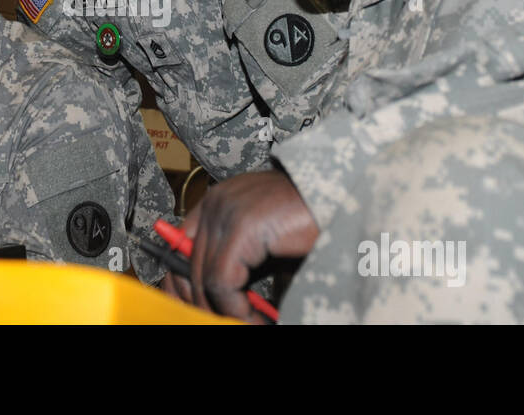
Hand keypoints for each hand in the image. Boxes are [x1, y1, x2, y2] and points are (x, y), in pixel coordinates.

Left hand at [165, 169, 318, 322]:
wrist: (344, 199)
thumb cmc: (310, 223)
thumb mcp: (263, 246)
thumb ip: (236, 264)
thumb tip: (215, 300)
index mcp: (217, 202)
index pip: (179, 248)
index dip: (182, 285)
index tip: (197, 312)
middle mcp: (216, 202)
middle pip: (188, 266)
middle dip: (204, 304)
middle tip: (229, 324)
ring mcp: (226, 211)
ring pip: (204, 277)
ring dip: (223, 311)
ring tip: (248, 324)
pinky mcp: (241, 226)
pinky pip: (222, 280)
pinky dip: (235, 307)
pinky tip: (254, 318)